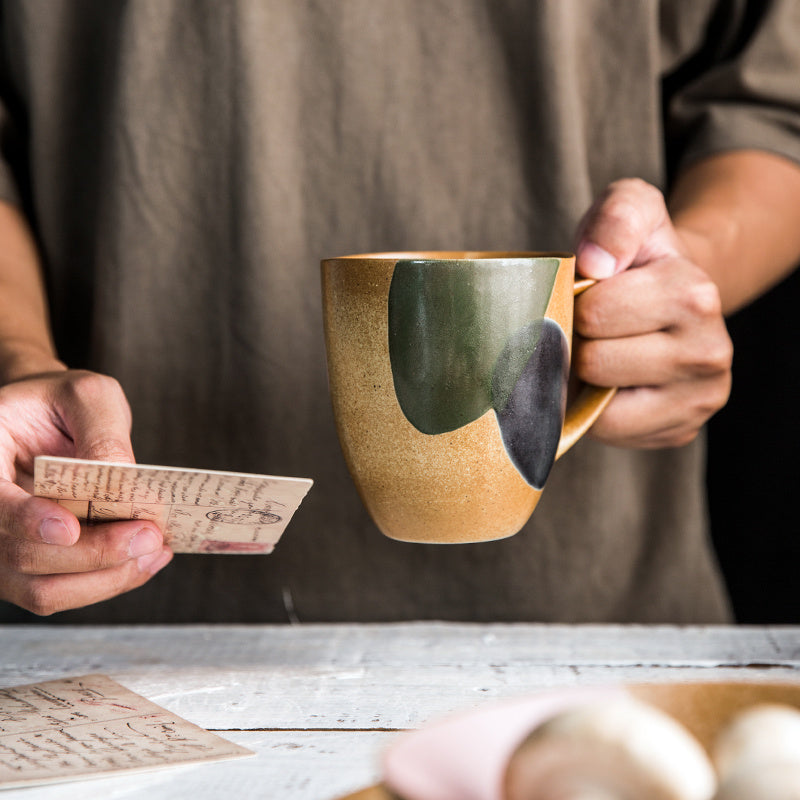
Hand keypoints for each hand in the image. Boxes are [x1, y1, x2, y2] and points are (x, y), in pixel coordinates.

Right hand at [0, 369, 171, 613]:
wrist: (50, 420)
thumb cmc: (64, 404)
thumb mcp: (87, 395)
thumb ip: (103, 432)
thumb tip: (121, 481)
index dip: (26, 520)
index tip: (68, 528)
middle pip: (21, 555)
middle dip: (92, 552)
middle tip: (148, 536)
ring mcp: (1, 548)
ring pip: (42, 590)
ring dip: (105, 578)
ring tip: (154, 551)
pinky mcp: (28, 569)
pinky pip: (61, 593)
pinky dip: (107, 582)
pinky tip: (146, 559)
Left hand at [573, 178, 732, 447]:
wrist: (672, 297)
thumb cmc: (637, 257)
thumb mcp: (629, 210)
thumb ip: (615, 219)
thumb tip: (595, 263)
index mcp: (695, 295)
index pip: (594, 314)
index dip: (577, 304)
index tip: (593, 295)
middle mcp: (710, 351)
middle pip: (594, 362)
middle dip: (580, 343)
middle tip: (595, 329)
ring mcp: (700, 399)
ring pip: (601, 407)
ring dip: (586, 381)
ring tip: (602, 353)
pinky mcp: (681, 431)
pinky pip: (609, 432)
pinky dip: (596, 410)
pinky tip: (611, 383)